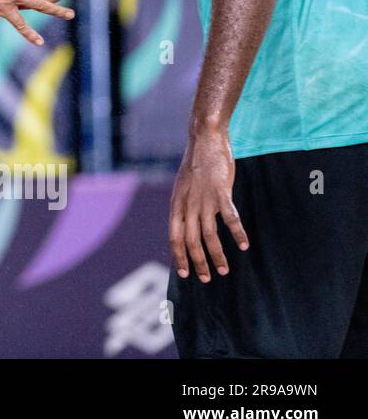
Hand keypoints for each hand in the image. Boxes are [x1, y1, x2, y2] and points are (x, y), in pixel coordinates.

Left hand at [169, 130, 249, 281]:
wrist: (204, 140)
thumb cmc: (196, 165)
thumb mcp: (183, 188)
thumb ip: (184, 207)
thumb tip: (187, 226)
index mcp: (176, 204)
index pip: (174, 237)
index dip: (179, 256)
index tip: (185, 274)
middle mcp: (187, 204)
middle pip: (190, 241)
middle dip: (198, 262)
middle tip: (206, 279)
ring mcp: (203, 199)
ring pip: (208, 234)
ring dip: (216, 255)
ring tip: (224, 270)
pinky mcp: (220, 192)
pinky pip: (229, 218)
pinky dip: (237, 233)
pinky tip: (244, 245)